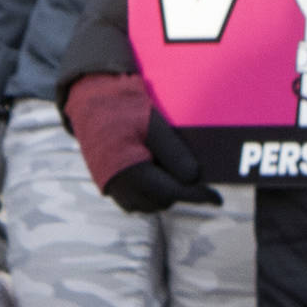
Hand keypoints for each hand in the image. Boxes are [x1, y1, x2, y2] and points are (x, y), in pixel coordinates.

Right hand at [63, 73, 219, 214]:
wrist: (89, 103)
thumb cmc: (122, 109)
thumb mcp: (152, 125)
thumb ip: (173, 152)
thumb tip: (194, 177)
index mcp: (134, 173)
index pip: (174, 192)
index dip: (198, 196)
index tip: (217, 198)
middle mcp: (122, 187)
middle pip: (164, 200)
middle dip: (180, 190)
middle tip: (190, 170)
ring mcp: (113, 189)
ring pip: (150, 203)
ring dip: (165, 192)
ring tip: (169, 166)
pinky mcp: (109, 185)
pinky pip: (135, 200)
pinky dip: (149, 192)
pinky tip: (153, 169)